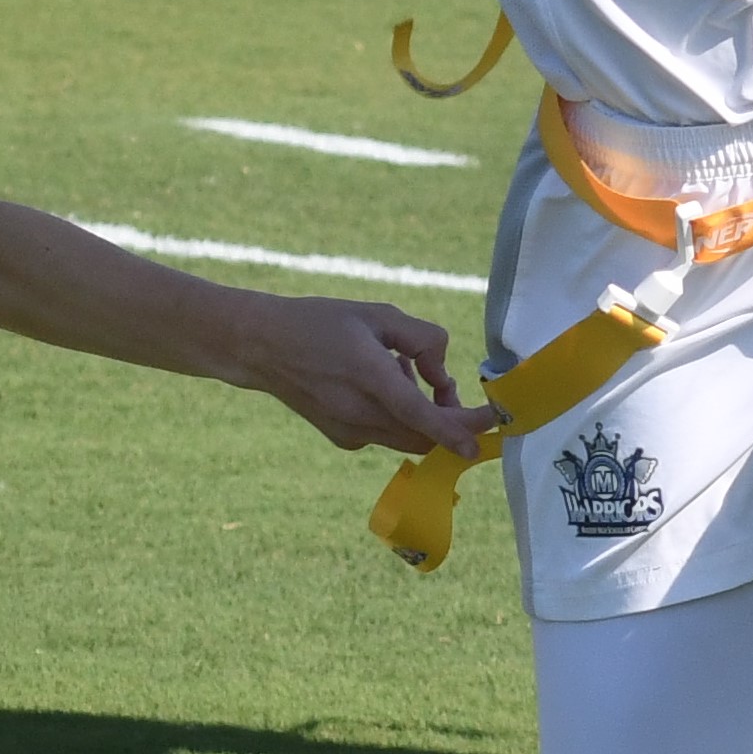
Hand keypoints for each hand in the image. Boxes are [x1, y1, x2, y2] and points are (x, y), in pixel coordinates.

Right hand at [233, 292, 499, 454]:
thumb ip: (422, 340)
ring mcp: (349, 432)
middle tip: (446, 385)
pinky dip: (399, 416)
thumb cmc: (321, 322)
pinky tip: (379, 381)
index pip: (425, 418)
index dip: (461, 430)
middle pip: (425, 435)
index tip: (489, 430)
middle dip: (449, 419)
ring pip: (407, 437)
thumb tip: (443, 375)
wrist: (262, 347)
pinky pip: (386, 434)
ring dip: (423, 414)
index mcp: (370, 379)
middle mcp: (360, 415)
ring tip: (402, 368)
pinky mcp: (342, 438)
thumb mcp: (377, 315)